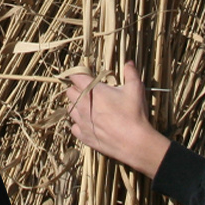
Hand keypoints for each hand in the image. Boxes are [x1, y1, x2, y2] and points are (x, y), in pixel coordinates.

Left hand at [65, 61, 170, 178]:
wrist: (134, 142)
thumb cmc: (134, 113)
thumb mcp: (135, 89)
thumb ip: (131, 73)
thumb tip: (128, 62)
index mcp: (92, 90)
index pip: (75, 76)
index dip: (79, 74)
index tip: (85, 76)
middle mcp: (82, 105)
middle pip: (69, 92)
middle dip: (77, 89)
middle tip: (89, 91)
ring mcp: (81, 121)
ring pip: (70, 109)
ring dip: (77, 106)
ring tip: (89, 107)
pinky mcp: (83, 136)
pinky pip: (74, 127)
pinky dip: (79, 124)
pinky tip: (90, 123)